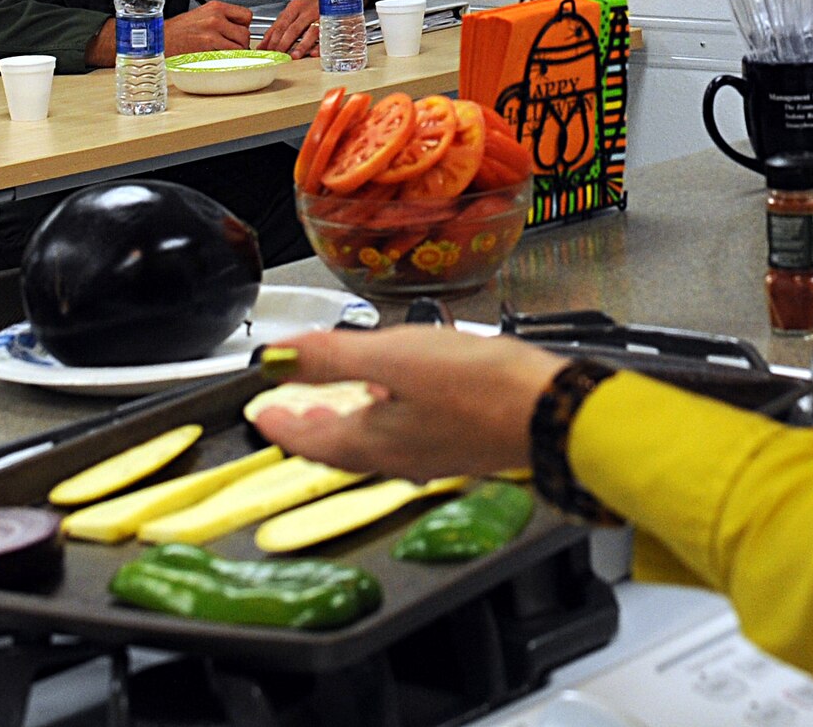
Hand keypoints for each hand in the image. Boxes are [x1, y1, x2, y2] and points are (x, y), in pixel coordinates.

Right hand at [166, 0, 254, 53]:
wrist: (161, 40)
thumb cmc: (178, 31)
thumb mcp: (201, 15)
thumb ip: (221, 19)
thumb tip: (237, 29)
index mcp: (215, 7)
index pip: (246, 15)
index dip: (244, 26)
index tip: (237, 32)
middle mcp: (215, 16)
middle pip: (246, 32)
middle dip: (241, 43)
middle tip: (231, 47)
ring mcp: (212, 30)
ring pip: (241, 44)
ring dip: (236, 52)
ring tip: (223, 52)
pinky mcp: (208, 43)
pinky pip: (230, 54)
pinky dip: (228, 58)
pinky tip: (218, 57)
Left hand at [249, 328, 561, 482]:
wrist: (552, 411)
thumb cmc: (480, 388)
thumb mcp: (394, 358)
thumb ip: (332, 358)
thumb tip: (279, 356)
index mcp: (373, 442)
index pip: (307, 439)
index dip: (279, 420)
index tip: (260, 409)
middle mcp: (399, 456)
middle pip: (339, 442)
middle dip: (311, 422)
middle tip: (291, 409)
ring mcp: (433, 450)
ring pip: (375, 435)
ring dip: (350, 413)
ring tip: (342, 394)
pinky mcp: (462, 438)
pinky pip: (409, 427)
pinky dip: (390, 407)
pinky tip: (406, 386)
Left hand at [262, 0, 321, 59]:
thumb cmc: (311, 3)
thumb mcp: (293, 9)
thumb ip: (279, 25)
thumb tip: (265, 43)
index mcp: (295, 7)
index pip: (280, 25)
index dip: (272, 39)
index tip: (265, 50)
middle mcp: (308, 11)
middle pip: (293, 29)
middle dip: (283, 43)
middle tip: (277, 55)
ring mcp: (321, 17)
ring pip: (311, 32)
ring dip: (302, 45)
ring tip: (294, 56)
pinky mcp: (333, 23)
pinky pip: (326, 35)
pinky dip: (320, 45)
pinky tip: (314, 52)